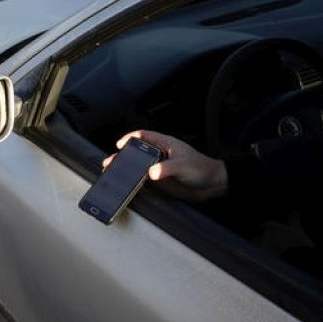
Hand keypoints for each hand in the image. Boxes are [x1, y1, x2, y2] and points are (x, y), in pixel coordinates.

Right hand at [104, 130, 227, 201]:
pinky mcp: (161, 180)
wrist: (212, 185)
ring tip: (113, 174)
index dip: (131, 138)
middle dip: (123, 156)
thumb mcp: (183, 166)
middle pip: (137, 151)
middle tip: (111, 162)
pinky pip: (144, 178)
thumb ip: (166, 168)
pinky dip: (134, 180)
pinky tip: (127, 184)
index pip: (144, 136)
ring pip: (138, 165)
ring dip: (126, 169)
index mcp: (165, 144)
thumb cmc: (202, 169)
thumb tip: (151, 172)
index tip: (120, 144)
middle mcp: (160, 154)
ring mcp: (159, 167)